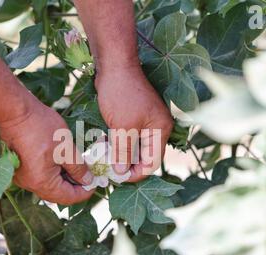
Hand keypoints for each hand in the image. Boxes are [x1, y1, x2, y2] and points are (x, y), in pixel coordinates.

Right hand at [0, 99, 93, 204]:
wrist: (15, 112)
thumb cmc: (41, 128)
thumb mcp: (66, 148)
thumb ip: (78, 168)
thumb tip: (88, 181)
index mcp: (42, 183)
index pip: (68, 197)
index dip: (85, 192)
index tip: (96, 183)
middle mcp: (30, 184)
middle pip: (58, 194)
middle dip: (75, 186)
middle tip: (89, 175)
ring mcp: (23, 176)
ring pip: (49, 185)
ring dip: (65, 178)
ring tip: (78, 166)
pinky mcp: (20, 167)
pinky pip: (41, 176)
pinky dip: (54, 172)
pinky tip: (64, 161)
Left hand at [95, 64, 173, 181]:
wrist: (114, 65)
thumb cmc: (121, 94)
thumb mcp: (122, 127)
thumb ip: (123, 152)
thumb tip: (122, 173)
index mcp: (160, 130)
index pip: (152, 163)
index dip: (136, 174)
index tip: (117, 178)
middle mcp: (157, 127)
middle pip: (144, 156)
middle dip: (127, 165)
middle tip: (109, 170)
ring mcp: (146, 121)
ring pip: (134, 147)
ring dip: (120, 154)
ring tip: (104, 158)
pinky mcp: (134, 116)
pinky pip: (128, 136)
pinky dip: (117, 142)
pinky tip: (104, 144)